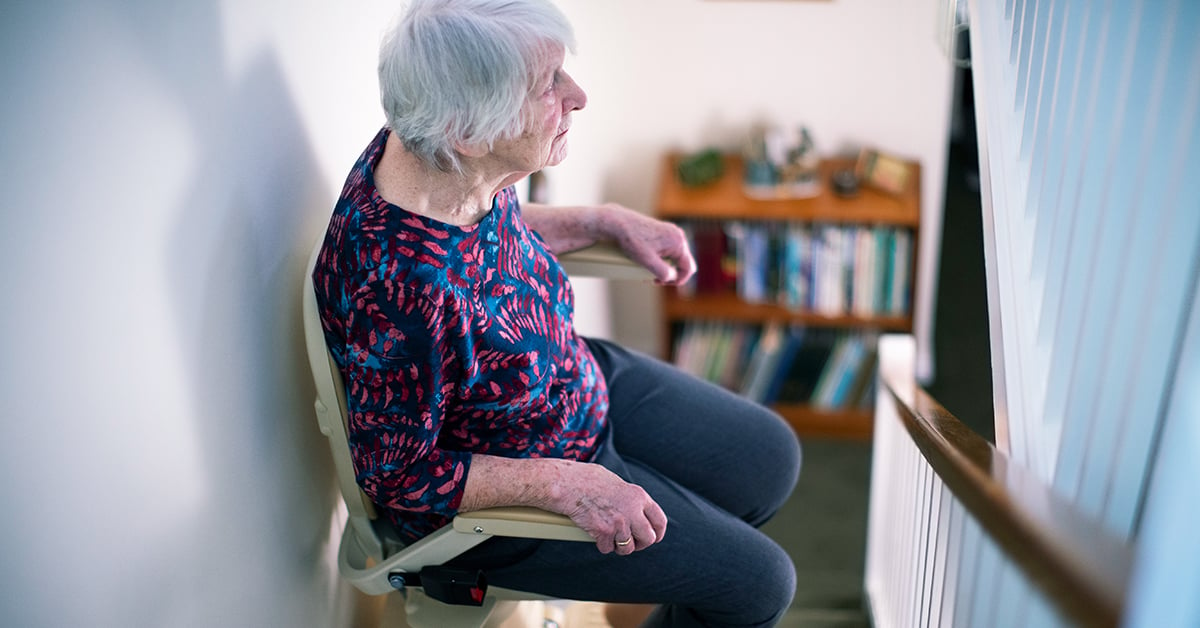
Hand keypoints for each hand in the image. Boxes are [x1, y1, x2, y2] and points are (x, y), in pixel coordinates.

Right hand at [553, 462, 667, 554]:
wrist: (570, 484)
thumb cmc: (590, 481)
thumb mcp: (619, 484)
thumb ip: (632, 500)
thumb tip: (638, 514)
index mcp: (640, 496)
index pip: (660, 521)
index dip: (657, 533)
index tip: (652, 537)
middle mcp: (633, 511)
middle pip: (648, 539)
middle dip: (640, 544)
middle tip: (631, 543)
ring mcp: (619, 523)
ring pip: (628, 548)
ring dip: (619, 546)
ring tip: (611, 538)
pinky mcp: (604, 533)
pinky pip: (608, 548)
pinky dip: (602, 545)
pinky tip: (596, 534)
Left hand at [603, 204, 695, 285]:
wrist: (619, 224)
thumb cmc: (632, 241)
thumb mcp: (648, 261)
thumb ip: (664, 272)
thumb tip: (673, 277)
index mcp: (678, 242)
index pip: (688, 269)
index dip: (678, 281)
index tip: (662, 283)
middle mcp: (678, 236)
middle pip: (683, 263)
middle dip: (671, 274)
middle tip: (654, 279)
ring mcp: (672, 232)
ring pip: (676, 257)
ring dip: (666, 267)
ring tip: (650, 271)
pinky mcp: (664, 232)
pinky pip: (670, 250)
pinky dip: (662, 259)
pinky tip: (650, 262)